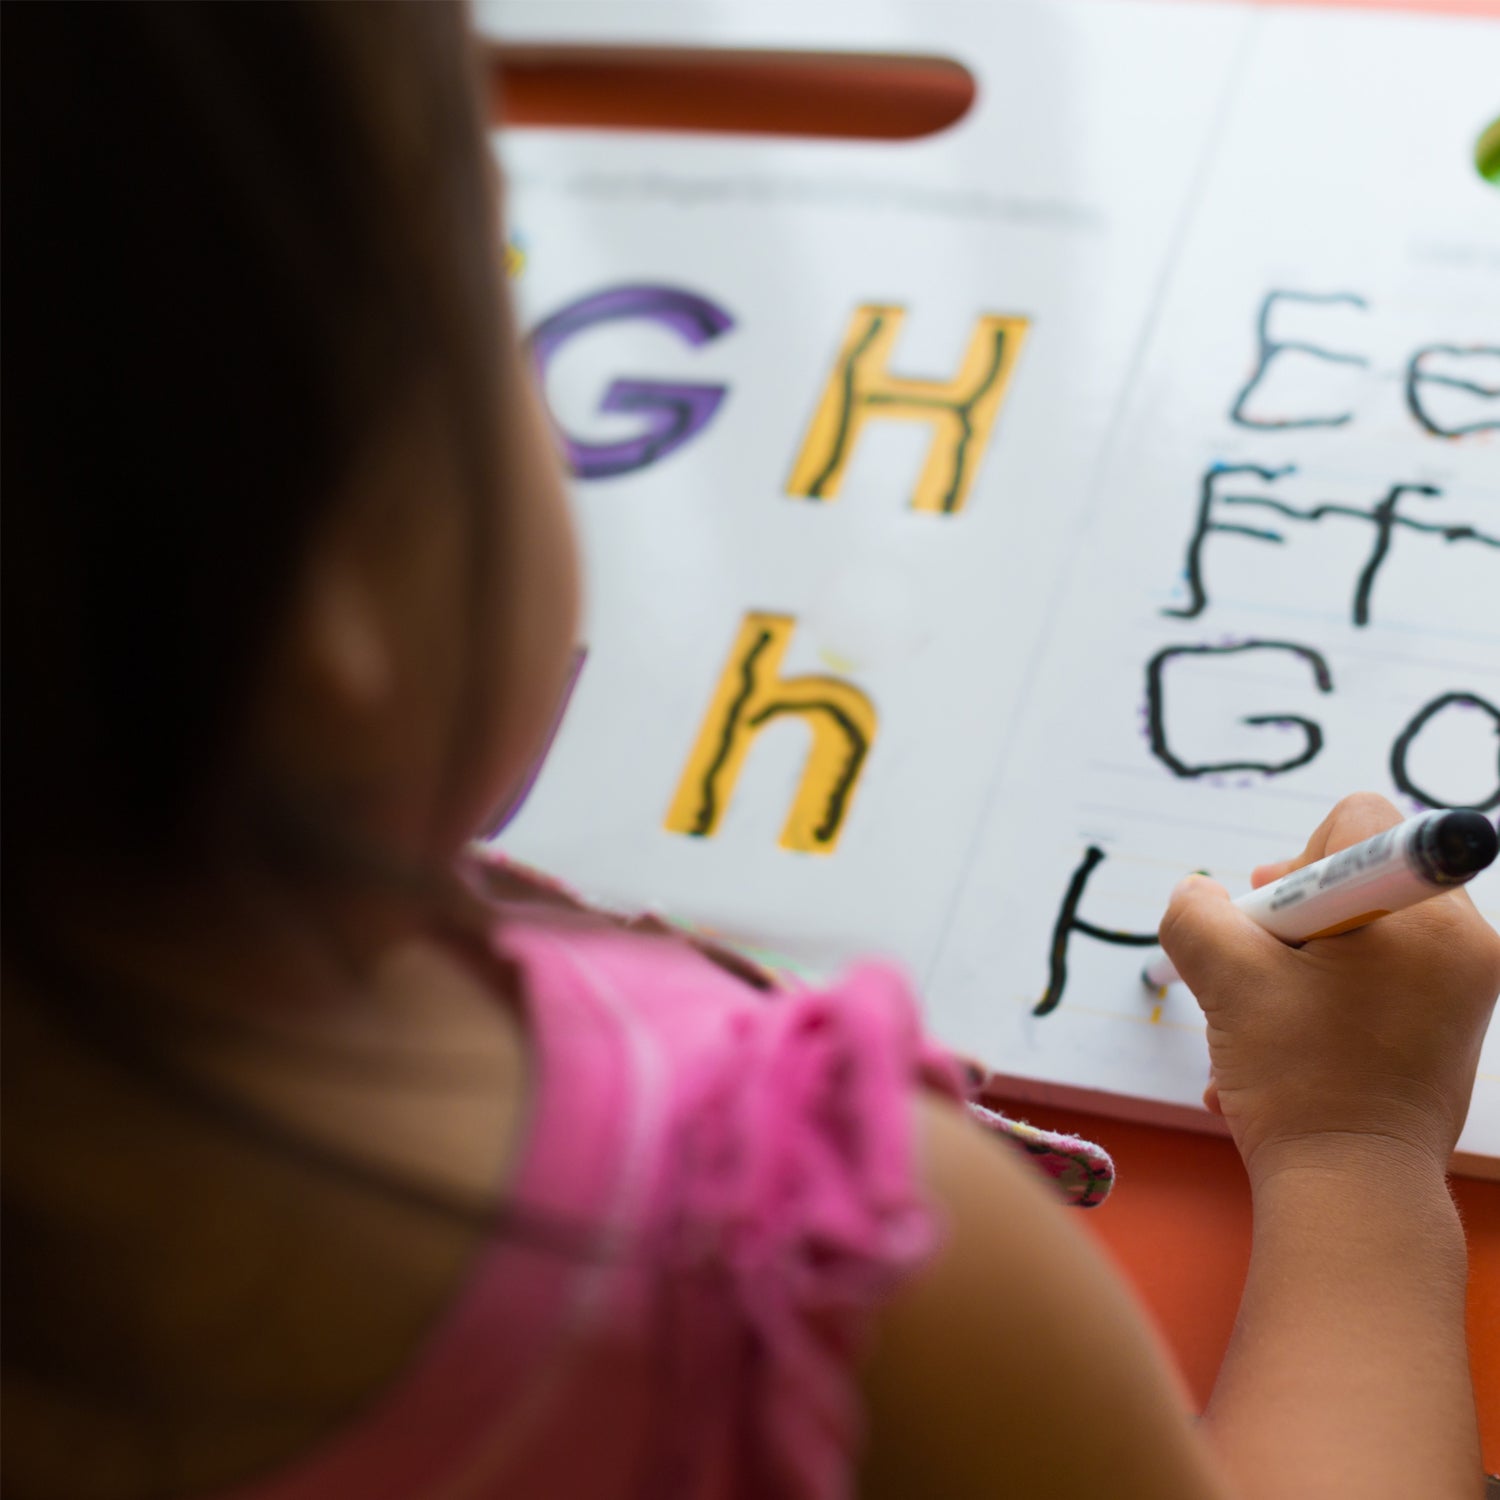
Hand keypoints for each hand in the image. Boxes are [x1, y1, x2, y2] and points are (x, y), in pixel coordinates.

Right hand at [1158, 792, 1499, 1186]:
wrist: (1352, 1193)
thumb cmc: (1299, 1083)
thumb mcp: (1227, 980)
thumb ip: (1196, 913)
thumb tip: (1197, 893)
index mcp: (1429, 917)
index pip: (1356, 822)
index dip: (1294, 864)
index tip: (1272, 925)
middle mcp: (1465, 942)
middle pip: (1356, 875)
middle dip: (1291, 920)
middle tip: (1263, 975)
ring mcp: (1463, 987)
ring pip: (1357, 930)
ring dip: (1296, 967)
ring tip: (1268, 1023)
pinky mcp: (1450, 1023)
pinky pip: (1377, 976)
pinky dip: (1324, 999)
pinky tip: (1286, 1050)